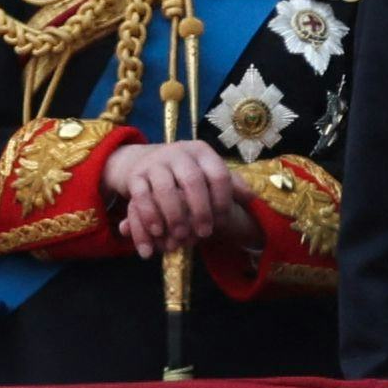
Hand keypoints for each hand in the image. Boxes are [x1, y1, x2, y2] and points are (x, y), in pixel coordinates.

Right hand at [108, 140, 260, 257]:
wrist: (146, 160)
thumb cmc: (186, 172)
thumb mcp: (207, 171)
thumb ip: (230, 183)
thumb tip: (252, 197)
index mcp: (202, 152)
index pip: (218, 174)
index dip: (222, 199)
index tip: (223, 220)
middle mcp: (179, 153)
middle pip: (192, 181)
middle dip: (200, 209)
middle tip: (204, 233)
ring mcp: (155, 163)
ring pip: (165, 189)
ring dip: (174, 215)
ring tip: (180, 236)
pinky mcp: (135, 176)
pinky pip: (141, 197)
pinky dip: (150, 215)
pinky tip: (157, 231)